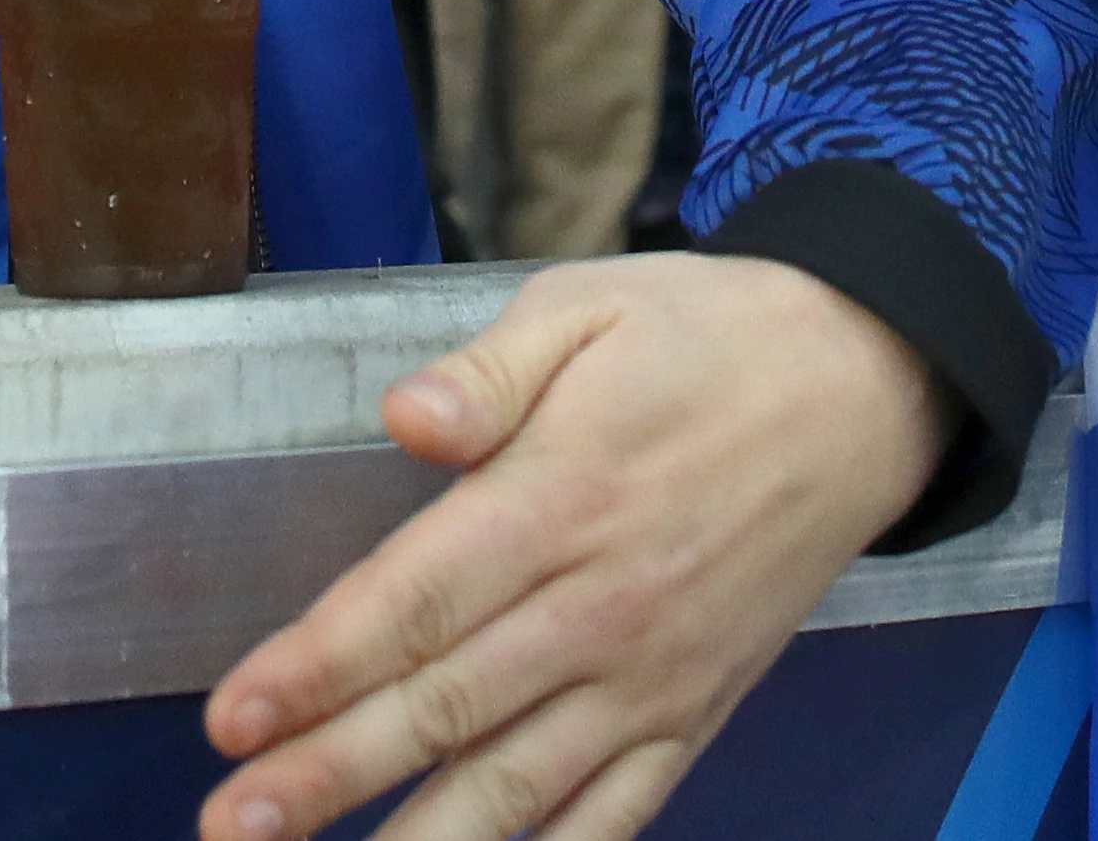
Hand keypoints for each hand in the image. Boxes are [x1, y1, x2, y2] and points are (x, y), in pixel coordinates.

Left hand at [202, 256, 943, 840]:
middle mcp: (601, 606)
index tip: (233, 719)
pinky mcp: (694, 714)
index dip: (318, 665)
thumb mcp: (589, 308)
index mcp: (560, 498)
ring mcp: (651, 676)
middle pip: (444, 707)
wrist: (864, 387)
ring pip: (517, 784)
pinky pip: (615, 813)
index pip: (416, 600)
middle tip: (233, 825)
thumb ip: (488, 371)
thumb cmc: (706, 340)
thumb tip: (408, 415)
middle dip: (327, 774)